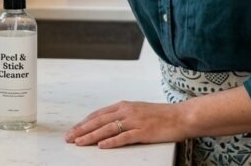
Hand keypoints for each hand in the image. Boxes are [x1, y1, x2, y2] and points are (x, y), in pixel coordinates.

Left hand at [65, 100, 191, 148]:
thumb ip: (123, 115)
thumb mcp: (138, 111)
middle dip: (82, 129)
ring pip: (107, 129)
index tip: (73, 129)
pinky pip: (123, 138)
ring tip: (79, 142)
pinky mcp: (143, 132)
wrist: (181, 116)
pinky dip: (111, 142)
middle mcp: (127, 111)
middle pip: (99, 121)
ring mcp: (135, 122)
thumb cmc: (161, 116)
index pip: (98, 114)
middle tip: (69, 137)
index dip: (84, 122)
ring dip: (91, 136)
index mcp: (124, 106)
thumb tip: (108, 123)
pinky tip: (101, 146)